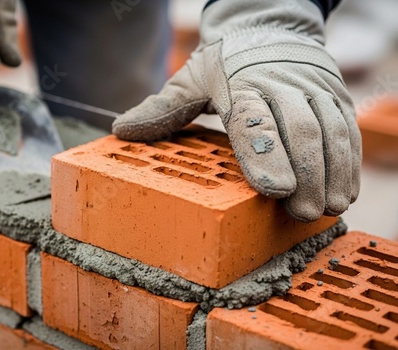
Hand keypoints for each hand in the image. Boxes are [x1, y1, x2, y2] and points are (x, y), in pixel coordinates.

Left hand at [113, 0, 360, 221]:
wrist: (269, 30)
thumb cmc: (225, 65)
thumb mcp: (189, 79)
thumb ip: (162, 107)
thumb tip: (121, 130)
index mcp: (240, 84)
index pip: (253, 120)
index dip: (264, 154)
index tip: (274, 190)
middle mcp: (281, 85)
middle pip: (299, 130)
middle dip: (305, 174)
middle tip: (302, 212)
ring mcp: (313, 90)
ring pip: (330, 131)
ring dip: (332, 173)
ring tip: (325, 209)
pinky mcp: (335, 97)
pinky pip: (347, 131)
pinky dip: (348, 163)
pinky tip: (344, 192)